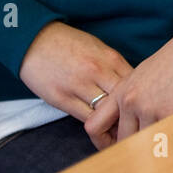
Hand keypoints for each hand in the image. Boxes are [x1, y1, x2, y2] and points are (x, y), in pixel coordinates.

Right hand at [18, 21, 132, 149]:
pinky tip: (100, 128)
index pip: (135, 84)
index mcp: (109, 57)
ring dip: (114, 124)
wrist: (33, 40)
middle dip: (130, 114)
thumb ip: (114, 67)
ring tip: (117, 131)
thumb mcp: (97, 48)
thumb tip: (131, 86)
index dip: (140, 99)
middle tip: (132, 124)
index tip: (140, 109)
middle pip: (124, 100)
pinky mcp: (62, 98)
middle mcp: (97, 71)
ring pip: (106, 113)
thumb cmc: (68, 44)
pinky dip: (96, 125)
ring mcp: (79, 85)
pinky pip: (87, 118)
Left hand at [91, 34, 172, 144]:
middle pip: (121, 140)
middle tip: (143, 148)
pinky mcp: (168, 114)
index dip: (102, 141)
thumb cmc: (171, 61)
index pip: (94, 125)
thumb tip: (128, 121)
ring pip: (142, 143)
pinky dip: (168, 140)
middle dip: (131, 148)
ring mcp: (148, 108)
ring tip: (162, 139)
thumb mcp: (140, 76)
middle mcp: (130, 101)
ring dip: (152, 145)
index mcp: (121, 92)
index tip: (114, 144)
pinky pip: (163, 138)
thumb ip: (129, 98)